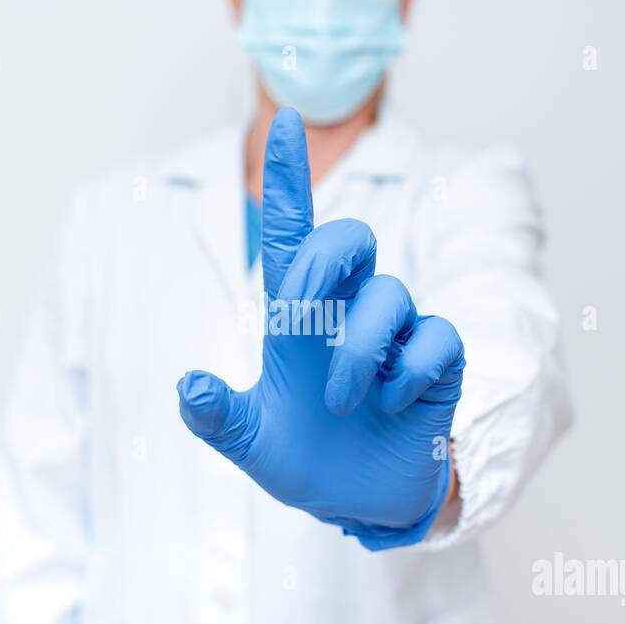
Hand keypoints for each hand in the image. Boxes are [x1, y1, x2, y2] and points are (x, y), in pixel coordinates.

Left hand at [177, 109, 463, 549]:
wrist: (365, 503)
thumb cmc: (308, 460)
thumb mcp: (254, 445)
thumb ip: (219, 419)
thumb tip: (187, 388)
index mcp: (298, 319)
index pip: (294, 235)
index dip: (292, 178)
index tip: (283, 120)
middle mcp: (348, 313)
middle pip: (349, 239)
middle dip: (326, 261)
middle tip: (299, 315)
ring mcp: (396, 333)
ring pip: (390, 294)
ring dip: (358, 350)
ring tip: (341, 403)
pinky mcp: (437, 359)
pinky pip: (435, 338)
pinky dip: (410, 371)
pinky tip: (395, 405)